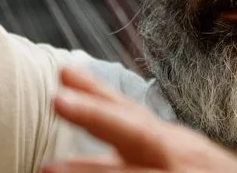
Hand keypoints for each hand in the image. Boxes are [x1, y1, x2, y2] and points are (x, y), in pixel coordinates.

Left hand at [43, 67, 236, 172]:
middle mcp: (179, 157)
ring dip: (92, 172)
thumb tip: (111, 150)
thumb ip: (152, 151)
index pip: (130, 113)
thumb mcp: (188, 161)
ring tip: (47, 170)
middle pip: (135, 131)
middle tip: (56, 97)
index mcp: (173, 145)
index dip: (96, 92)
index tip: (64, 73)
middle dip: (95, 114)